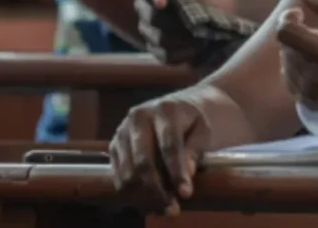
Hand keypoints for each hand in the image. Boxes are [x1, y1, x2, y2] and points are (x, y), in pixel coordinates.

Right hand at [110, 94, 212, 215]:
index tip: (186, 194)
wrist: (174, 109)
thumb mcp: (203, 131)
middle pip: (144, 161)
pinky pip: (118, 176)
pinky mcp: (114, 145)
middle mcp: (139, 117)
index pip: (169, 145)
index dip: (177, 171)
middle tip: (173, 208)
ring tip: (163, 208)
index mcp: (165, 109)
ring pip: (128, 172)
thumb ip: (195, 150)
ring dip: (145, 196)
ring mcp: (123, 131)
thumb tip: (186, 174)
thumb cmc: (192, 122)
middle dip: (158, 190)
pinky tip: (148, 204)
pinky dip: (132, 194)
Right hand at [133, 0, 203, 64]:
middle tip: (195, 20)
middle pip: (148, 15)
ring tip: (202, 33)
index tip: (163, 1)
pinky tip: (199, 45)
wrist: (230, 18)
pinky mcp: (160, 50)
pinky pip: (164, 55)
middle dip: (172, 19)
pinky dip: (184, 52)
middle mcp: (147, 7)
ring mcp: (151, 30)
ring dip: (182, 36)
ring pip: (156, 37)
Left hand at [275, 0, 317, 116]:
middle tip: (314, 30)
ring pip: (285, 65)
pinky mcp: (312, 104)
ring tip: (315, 47)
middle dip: (294, 34)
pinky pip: (290, 82)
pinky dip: (296, 69)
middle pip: (285, 48)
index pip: (286, 34)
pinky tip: (312, 64)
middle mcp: (317, 77)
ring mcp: (313, 94)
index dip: (288, 18)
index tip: (300, 14)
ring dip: (294, 51)